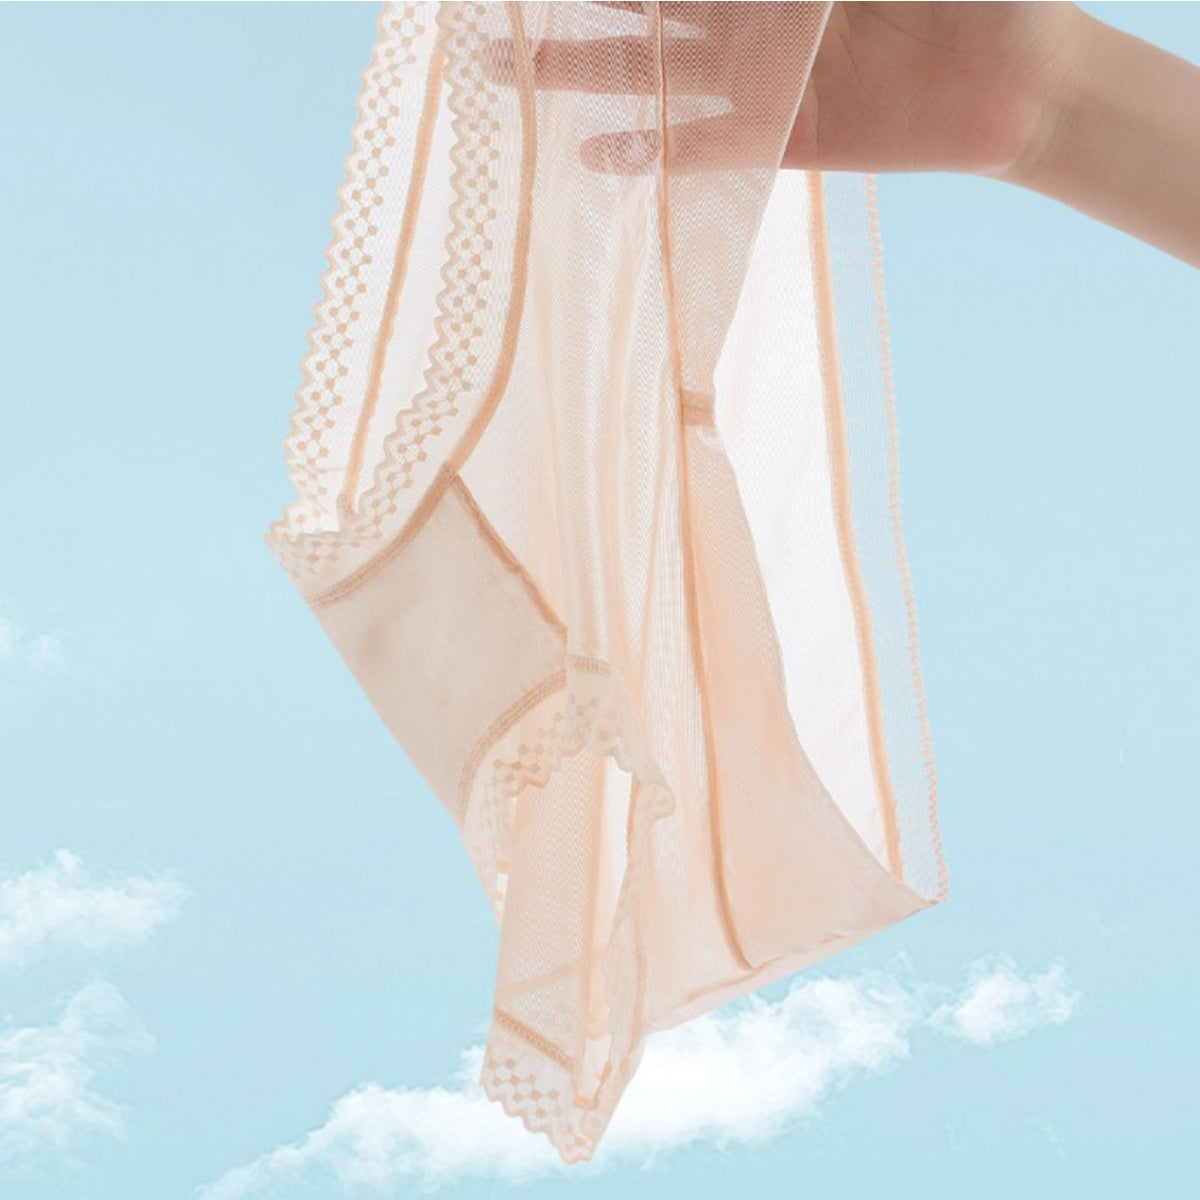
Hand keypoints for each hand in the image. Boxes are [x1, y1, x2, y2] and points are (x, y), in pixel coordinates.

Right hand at [481, 2, 1077, 177]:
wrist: (1017, 74)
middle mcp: (751, 18)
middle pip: (640, 7)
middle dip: (571, 6)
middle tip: (494, 12)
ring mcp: (759, 81)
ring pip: (652, 75)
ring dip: (582, 75)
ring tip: (509, 78)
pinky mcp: (780, 140)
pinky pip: (703, 151)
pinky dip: (652, 156)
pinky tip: (593, 158)